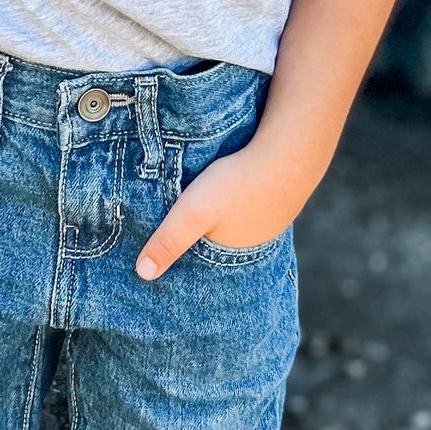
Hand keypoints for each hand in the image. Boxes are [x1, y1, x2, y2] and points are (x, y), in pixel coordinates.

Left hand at [134, 138, 311, 279]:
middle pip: (220, 243)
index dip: (187, 258)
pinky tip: (233, 186)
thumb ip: (168, 242)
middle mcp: (253, 243)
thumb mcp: (193, 212)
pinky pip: (252, 202)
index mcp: (231, 254)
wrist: (288, 154)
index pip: (203, 263)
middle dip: (203, 238)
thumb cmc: (237, 184)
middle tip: (186, 226)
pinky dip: (241, 197)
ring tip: (206, 206)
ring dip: (223, 215)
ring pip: (237, 221)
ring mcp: (270, 220)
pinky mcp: (278, 195)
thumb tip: (142, 274)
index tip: (169, 252)